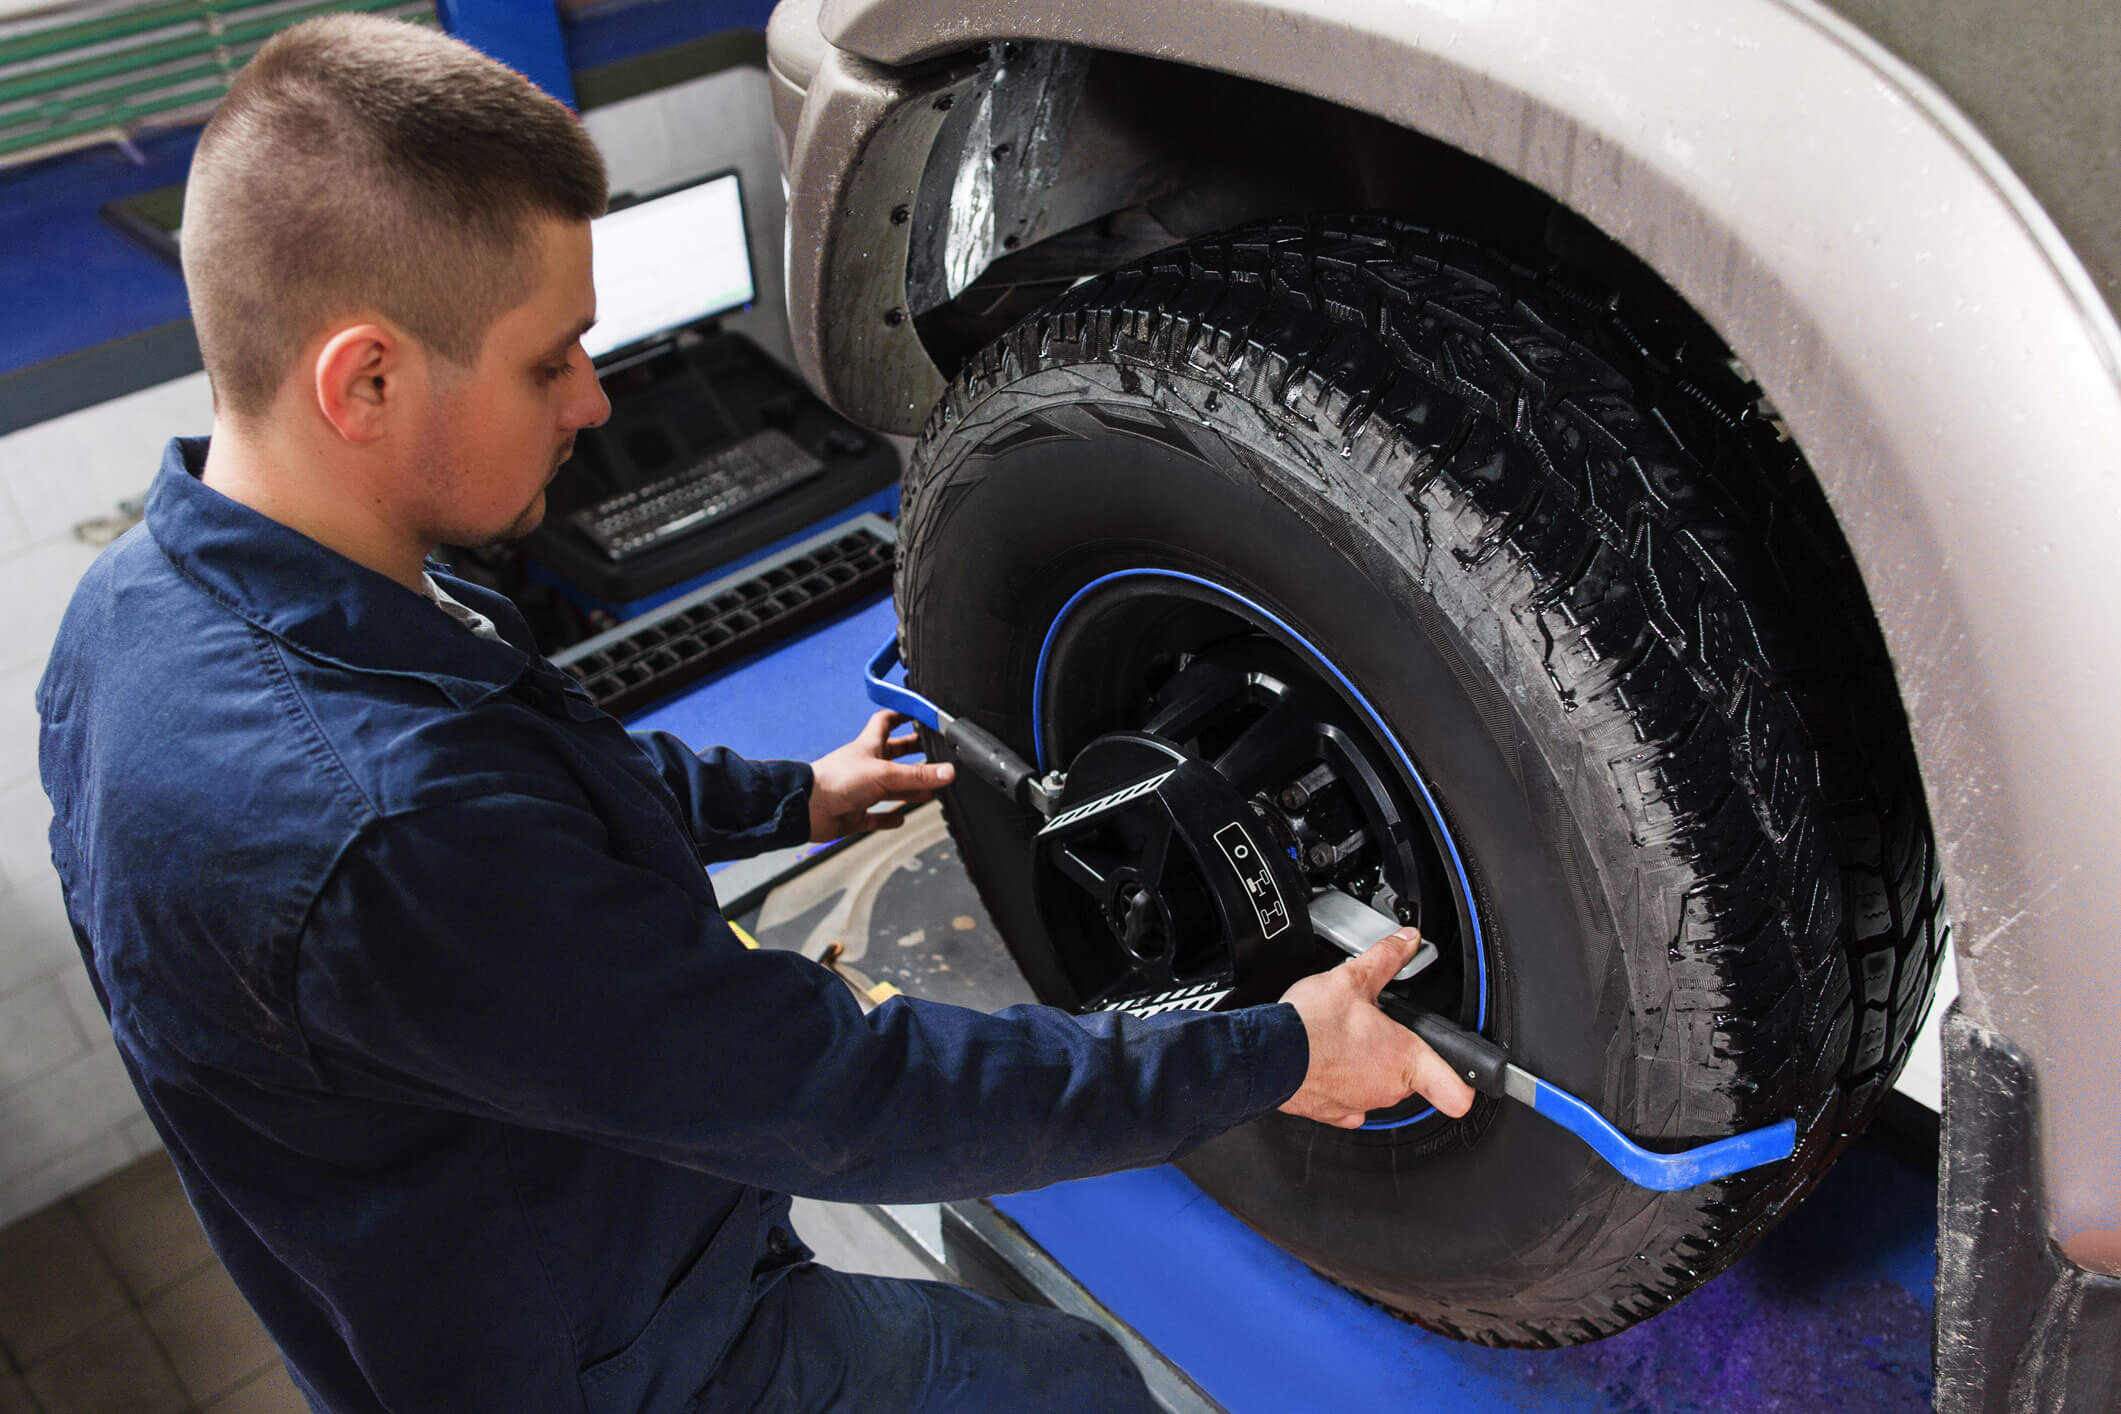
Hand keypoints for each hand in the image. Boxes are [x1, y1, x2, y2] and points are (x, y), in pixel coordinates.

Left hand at [808, 710, 955, 841]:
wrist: (806, 808)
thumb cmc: (835, 780)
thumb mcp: (884, 773)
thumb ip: (917, 776)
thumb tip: (948, 772)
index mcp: (869, 747)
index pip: (887, 722)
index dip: (902, 716)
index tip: (919, 715)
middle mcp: (866, 766)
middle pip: (894, 755)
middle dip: (913, 754)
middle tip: (934, 755)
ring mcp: (860, 790)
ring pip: (890, 788)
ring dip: (909, 789)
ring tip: (930, 792)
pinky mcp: (855, 813)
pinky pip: (876, 816)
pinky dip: (889, 818)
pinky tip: (899, 818)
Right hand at [1276, 929, 1476, 1127]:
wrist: (1266, 1055)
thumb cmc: (1309, 1025)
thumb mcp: (1352, 978)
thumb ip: (1386, 958)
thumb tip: (1406, 940)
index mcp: (1404, 1059)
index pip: (1458, 1092)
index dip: (1467, 1084)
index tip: (1466, 1076)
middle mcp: (1387, 1089)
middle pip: (1410, 1077)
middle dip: (1396, 1053)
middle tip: (1376, 1029)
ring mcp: (1360, 1104)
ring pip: (1377, 1087)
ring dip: (1366, 1067)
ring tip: (1344, 1040)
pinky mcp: (1333, 1114)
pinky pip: (1349, 1103)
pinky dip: (1342, 1085)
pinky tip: (1328, 1062)